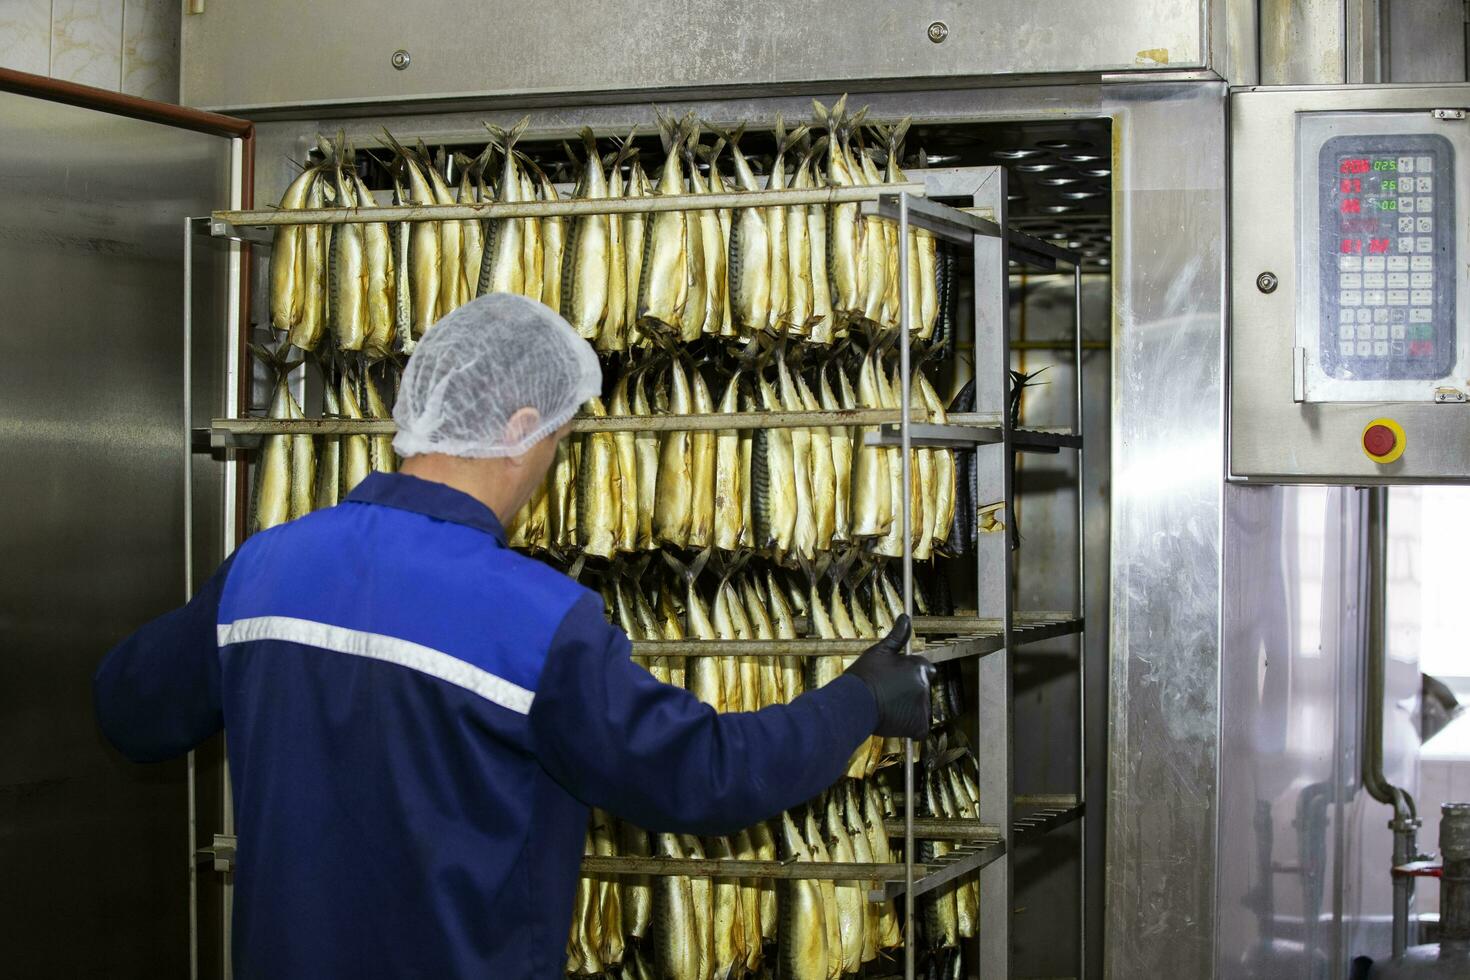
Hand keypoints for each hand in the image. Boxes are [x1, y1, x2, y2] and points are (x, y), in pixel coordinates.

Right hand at [843, 615, 934, 738]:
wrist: (853, 703)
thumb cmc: (864, 676)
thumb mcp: (879, 651)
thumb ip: (897, 636)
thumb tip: (906, 617)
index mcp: (918, 667)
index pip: (924, 669)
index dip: (909, 674)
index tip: (895, 679)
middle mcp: (923, 686)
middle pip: (921, 688)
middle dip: (909, 690)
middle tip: (888, 693)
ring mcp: (922, 706)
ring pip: (920, 707)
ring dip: (909, 708)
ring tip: (888, 706)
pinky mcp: (917, 725)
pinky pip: (920, 727)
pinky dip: (910, 726)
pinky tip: (895, 720)